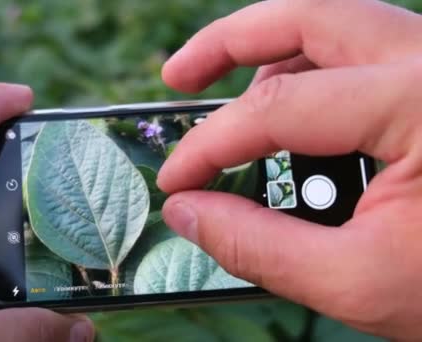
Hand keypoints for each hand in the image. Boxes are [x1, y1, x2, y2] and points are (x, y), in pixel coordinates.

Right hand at [157, 0, 421, 339]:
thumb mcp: (359, 282)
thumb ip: (258, 246)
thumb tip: (187, 212)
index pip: (279, 109)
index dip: (211, 145)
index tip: (177, 183)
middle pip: (308, 16)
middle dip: (228, 42)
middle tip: (177, 77)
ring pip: (334, 26)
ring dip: (268, 55)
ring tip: (229, 103)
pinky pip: (360, 54)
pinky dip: (308, 73)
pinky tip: (287, 114)